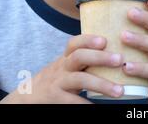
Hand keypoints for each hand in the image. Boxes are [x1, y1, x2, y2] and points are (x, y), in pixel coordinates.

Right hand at [0, 34, 124, 103]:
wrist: (27, 98)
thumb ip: (83, 60)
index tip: (105, 40)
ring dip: (102, 84)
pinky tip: (100, 107)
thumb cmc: (56, 80)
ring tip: (120, 91)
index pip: (75, 43)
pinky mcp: (55, 98)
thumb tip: (114, 53)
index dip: (89, 39)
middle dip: (100, 57)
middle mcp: (62, 67)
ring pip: (80, 79)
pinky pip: (73, 101)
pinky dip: (86, 104)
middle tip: (120, 59)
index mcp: (66, 58)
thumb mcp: (65, 66)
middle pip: (79, 57)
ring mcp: (58, 83)